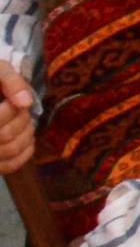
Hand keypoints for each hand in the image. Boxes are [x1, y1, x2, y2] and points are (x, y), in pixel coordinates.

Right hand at [0, 58, 32, 174]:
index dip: (13, 108)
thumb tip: (26, 102)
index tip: (14, 99)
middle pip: (6, 135)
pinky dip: (24, 153)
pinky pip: (8, 166)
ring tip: (23, 120)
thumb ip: (10, 81)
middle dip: (22, 119)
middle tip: (20, 108)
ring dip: (26, 133)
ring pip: (9, 150)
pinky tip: (26, 138)